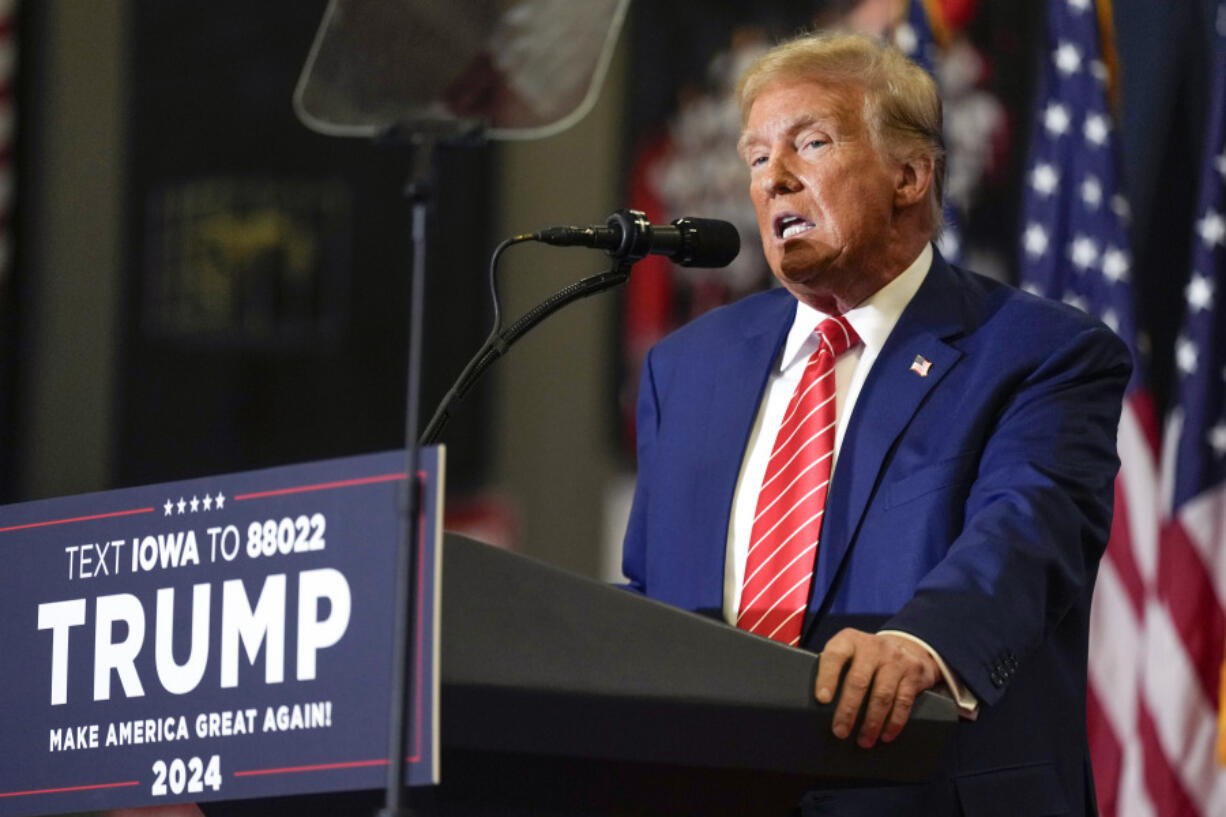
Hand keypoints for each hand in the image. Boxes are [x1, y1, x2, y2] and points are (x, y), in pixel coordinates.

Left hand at [814, 628, 939, 747]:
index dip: (827, 677)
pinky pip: (902, 701)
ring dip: (871, 722)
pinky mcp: (913, 672)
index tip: (822, 700)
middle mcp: (873, 646)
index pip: (834, 655)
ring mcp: (895, 658)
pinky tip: (885, 735)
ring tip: (863, 741)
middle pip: (858, 680)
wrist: (905, 648)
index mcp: (849, 640)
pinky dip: (894, 722)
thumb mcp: (848, 654)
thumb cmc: (864, 659)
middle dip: (848, 710)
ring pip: (882, 695)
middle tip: (840, 732)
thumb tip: (816, 706)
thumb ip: (834, 670)